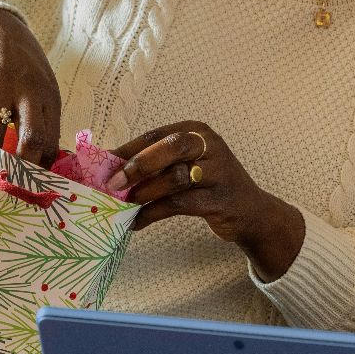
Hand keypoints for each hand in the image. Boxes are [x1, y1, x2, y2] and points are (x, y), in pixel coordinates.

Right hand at [0, 7, 60, 167]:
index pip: (51, 139)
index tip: (34, 186)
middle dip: (21, 168)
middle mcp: (26, 87)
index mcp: (49, 93)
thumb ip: (44, 120)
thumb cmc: (23, 67)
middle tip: (11, 183)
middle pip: (29, 138)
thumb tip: (47, 164)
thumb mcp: (42, 87)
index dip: (43, 167)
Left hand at [107, 121, 306, 279]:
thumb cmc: (210, 186)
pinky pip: (180, 204)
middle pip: (172, 146)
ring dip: (146, 192)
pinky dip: (153, 213)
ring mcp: (219, 172)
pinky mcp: (220, 200)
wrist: (251, 212)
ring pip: (176, 177)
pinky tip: (138, 222)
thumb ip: (157, 164)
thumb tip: (110, 170)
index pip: (157, 134)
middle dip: (139, 164)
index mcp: (198, 131)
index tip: (103, 165)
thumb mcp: (188, 165)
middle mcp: (210, 146)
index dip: (128, 149)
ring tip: (126, 204)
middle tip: (114, 183)